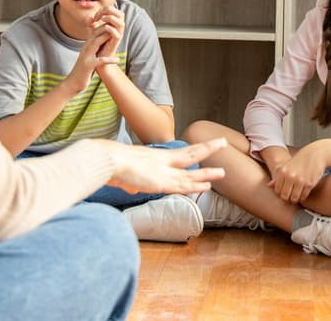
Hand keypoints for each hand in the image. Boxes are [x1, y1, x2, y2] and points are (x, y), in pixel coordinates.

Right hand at [66, 15, 122, 91]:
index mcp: (86, 46)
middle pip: (95, 35)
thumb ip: (92, 48)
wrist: (73, 83)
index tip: (113, 23)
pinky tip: (117, 60)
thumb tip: (99, 41)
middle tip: (116, 24)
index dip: (104, 27)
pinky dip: (109, 60)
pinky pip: (99, 61)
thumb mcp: (87, 57)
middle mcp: (85, 49)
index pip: (95, 33)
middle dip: (105, 29)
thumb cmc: (83, 70)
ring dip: (105, 38)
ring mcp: (86, 57)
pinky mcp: (88, 66)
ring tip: (116, 36)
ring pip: (95, 44)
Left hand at [91, 6, 124, 60]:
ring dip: (110, 19)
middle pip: (121, 14)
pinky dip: (111, 29)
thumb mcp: (93, 32)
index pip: (114, 11)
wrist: (99, 57)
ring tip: (101, 20)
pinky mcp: (116, 43)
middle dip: (109, 11)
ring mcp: (118, 35)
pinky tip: (104, 27)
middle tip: (98, 17)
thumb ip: (91, 25)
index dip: (104, 10)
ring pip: (121, 23)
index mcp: (115, 24)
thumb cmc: (98, 44)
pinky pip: (117, 34)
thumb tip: (89, 17)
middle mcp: (118, 29)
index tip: (95, 16)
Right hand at [103, 138, 226, 194]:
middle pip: (191, 153)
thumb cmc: (111, 165)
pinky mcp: (161, 183)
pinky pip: (182, 185)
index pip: (179, 154)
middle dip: (207, 148)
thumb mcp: (124, 175)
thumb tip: (131, 188)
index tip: (203, 149)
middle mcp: (162, 161)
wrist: (107, 160)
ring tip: (222, 172)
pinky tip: (206, 186)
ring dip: (207, 173)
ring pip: (191, 171)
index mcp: (155, 157)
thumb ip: (131, 182)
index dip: (192, 151)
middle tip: (222, 142)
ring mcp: (163, 171)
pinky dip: (195, 186)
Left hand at [267, 141, 330, 203]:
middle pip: (285, 196)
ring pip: (294, 198)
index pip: (277, 191)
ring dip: (295, 199)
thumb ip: (277, 177)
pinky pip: (304, 196)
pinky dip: (303, 197)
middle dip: (287, 198)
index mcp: (282, 172)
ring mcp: (300, 180)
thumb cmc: (298, 162)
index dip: (280, 193)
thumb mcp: (286, 166)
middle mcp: (290, 176)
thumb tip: (268, 186)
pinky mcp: (310, 183)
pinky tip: (303, 192)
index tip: (284, 192)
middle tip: (290, 196)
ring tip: (296, 196)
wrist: (314, 155)